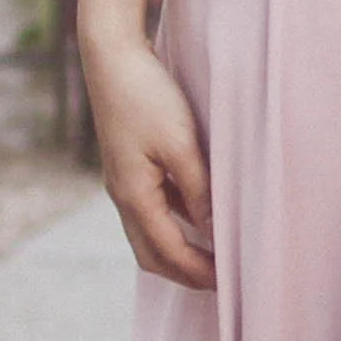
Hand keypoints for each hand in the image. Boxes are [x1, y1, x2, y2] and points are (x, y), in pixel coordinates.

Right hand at [85, 35, 215, 288]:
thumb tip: (213, 231)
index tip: (228, 282)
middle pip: (151, 254)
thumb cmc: (148, 96)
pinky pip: (148, 209)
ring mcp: (121, 181)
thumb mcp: (181, 144)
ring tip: (209, 255)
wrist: (112, 57)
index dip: (199, 271)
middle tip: (219, 281)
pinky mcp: (126, 165)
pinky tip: (194, 214)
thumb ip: (198, 190)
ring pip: (147, 234)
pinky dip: (170, 223)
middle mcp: (123, 196)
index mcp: (134, 196)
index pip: (170, 251)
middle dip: (184, 272)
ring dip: (176, 250)